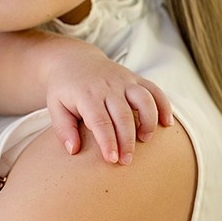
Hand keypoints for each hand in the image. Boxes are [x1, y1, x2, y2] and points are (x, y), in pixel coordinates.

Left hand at [46, 50, 172, 164]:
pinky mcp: (135, 78)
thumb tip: (73, 151)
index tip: (112, 160)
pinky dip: (164, 105)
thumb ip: (63, 129)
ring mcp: (123, 80)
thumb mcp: (55, 106)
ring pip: (144, 99)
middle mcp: (107, 85)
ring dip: (149, 121)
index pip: (100, 121)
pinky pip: (154, 89)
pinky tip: (166, 123)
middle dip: (127, 140)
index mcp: (86, 94)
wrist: (73, 60)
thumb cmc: (64, 89)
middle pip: (123, 115)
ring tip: (146, 140)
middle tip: (127, 161)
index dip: (108, 141)